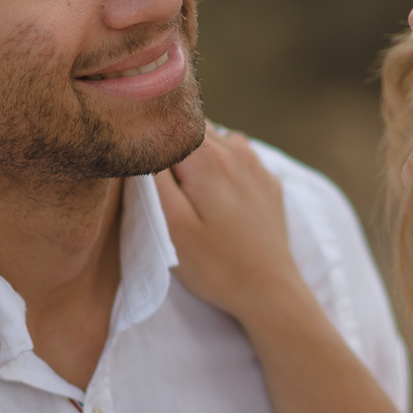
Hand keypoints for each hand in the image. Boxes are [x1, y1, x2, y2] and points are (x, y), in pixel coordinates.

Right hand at [154, 125, 305, 322]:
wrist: (269, 292)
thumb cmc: (214, 264)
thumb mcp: (171, 223)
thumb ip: (154, 175)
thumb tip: (143, 140)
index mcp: (208, 156)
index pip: (166, 120)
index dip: (149, 138)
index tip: (142, 163)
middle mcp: (237, 149)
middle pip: (190, 127)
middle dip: (172, 147)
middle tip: (166, 187)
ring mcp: (257, 164)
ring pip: (214, 140)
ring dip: (197, 158)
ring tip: (190, 196)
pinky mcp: (268, 182)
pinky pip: (236, 159)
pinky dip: (221, 170)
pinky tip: (217, 202)